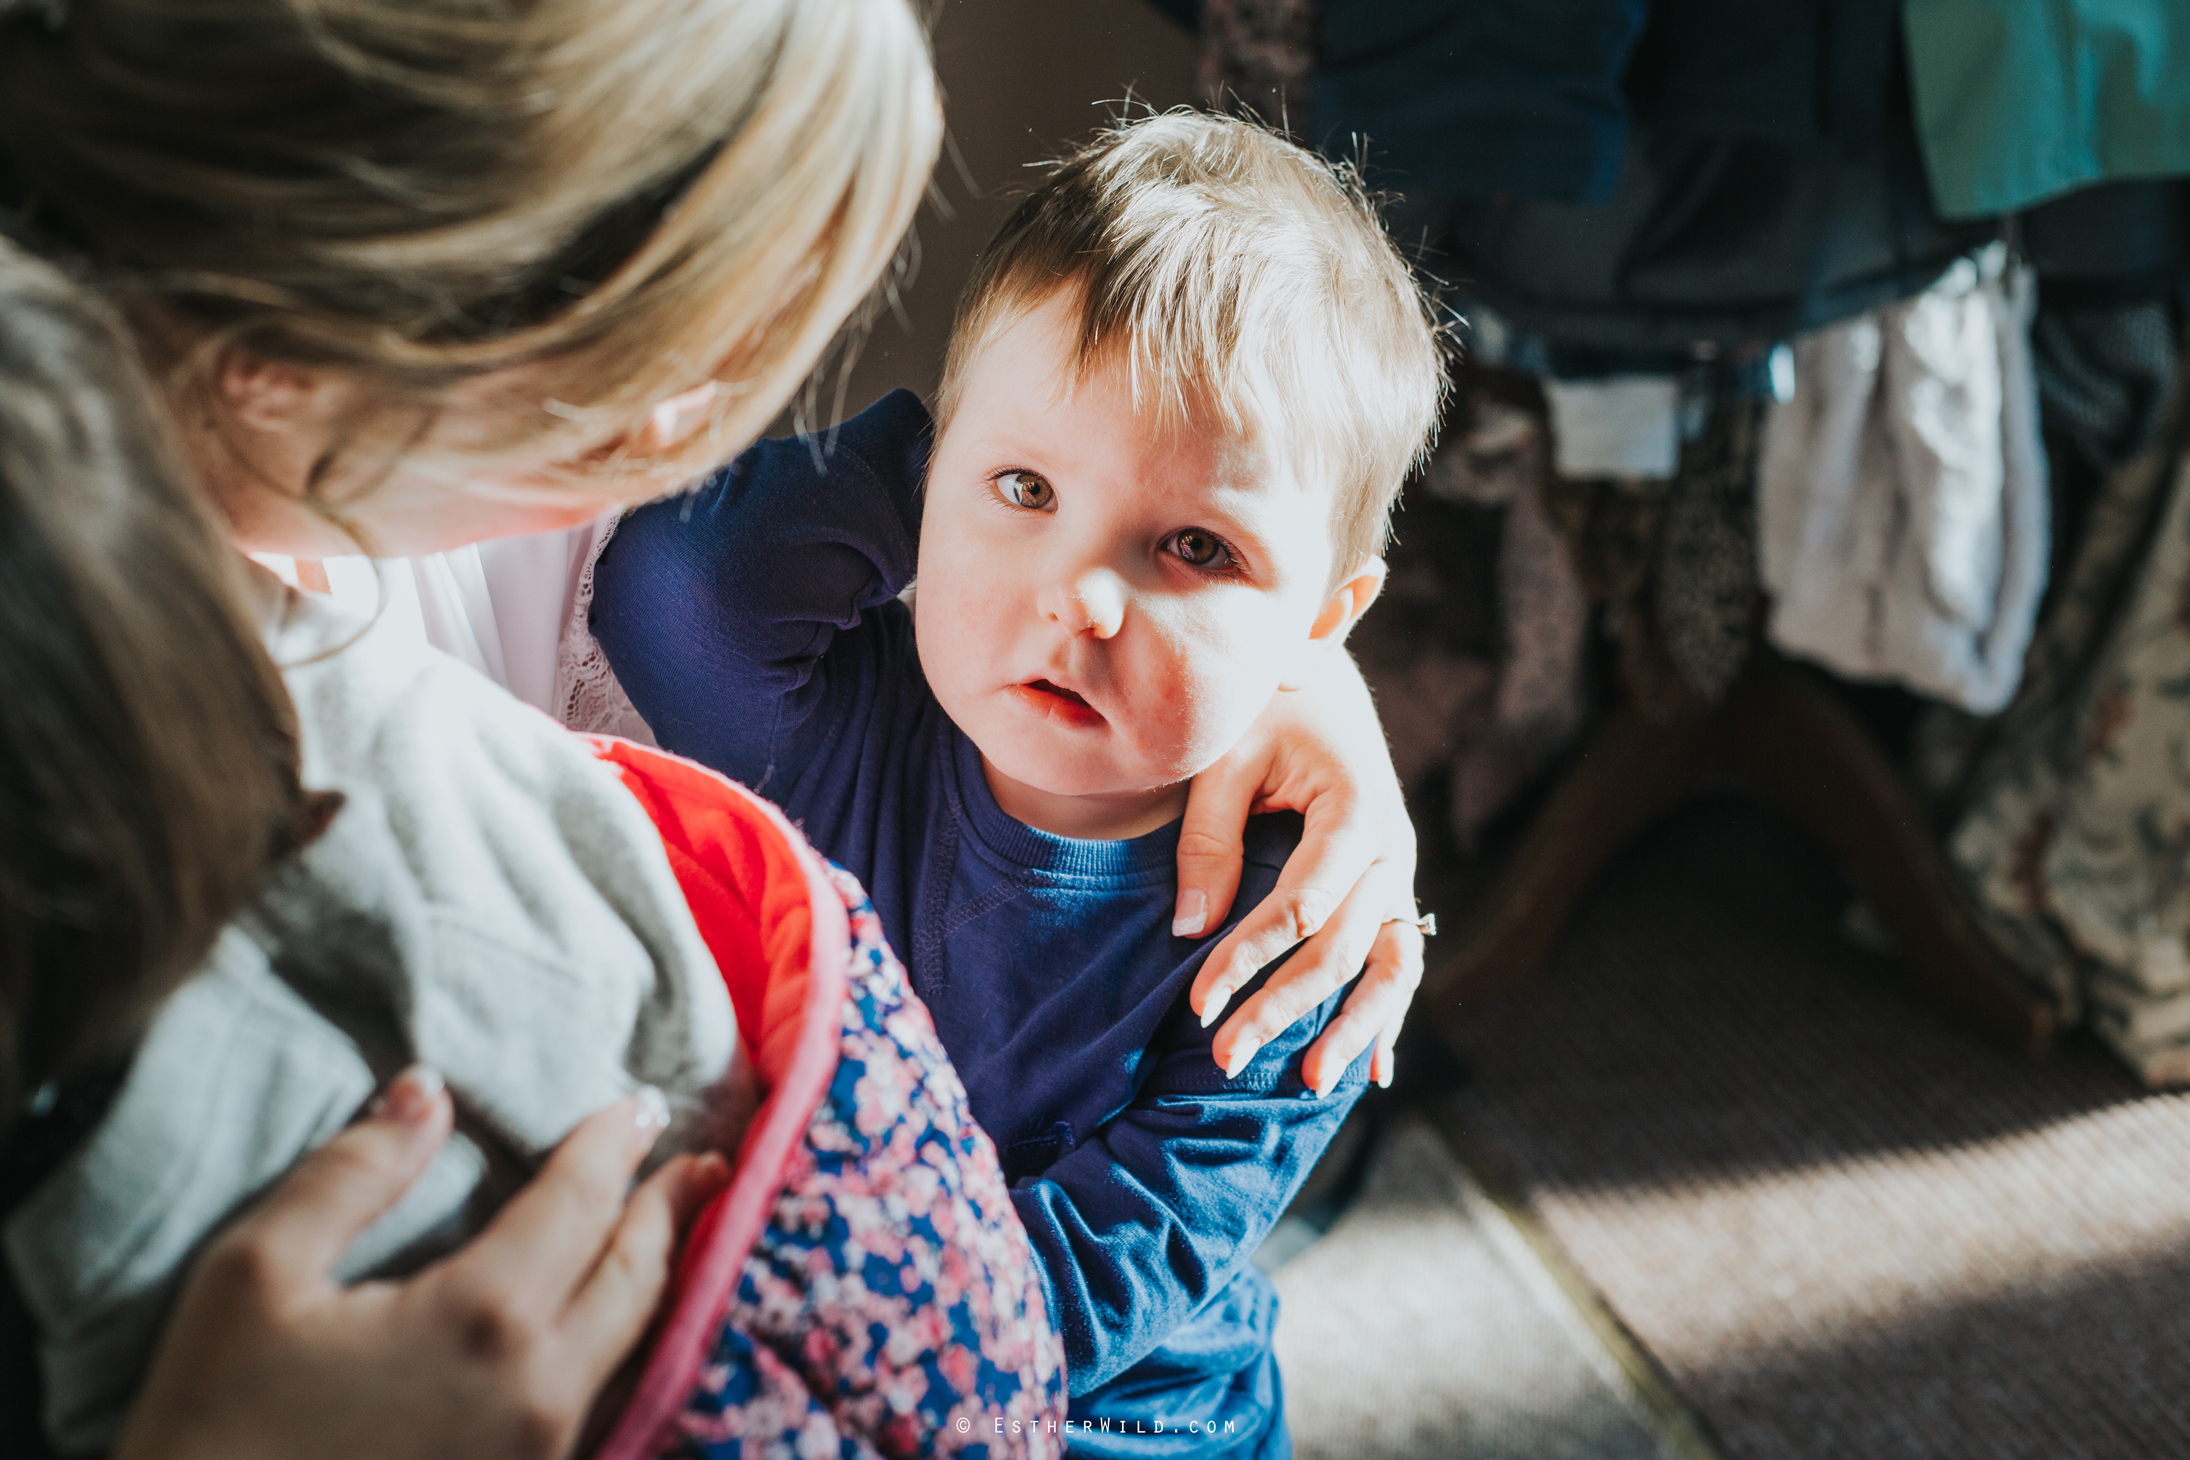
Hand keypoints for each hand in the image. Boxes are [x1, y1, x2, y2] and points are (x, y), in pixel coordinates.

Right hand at [113, 1067, 729, 1459]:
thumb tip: (425, 1091)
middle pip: (635, 1276)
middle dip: (672, 1209)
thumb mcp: (254, 1276)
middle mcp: (538, 1387)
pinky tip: (622, 1325)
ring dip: (660, 1275)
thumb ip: (352, 1174)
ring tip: (682, 1229)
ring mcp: (540, 1452)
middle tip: (704, 1162)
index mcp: (482, 1317)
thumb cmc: (212, 1424)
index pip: (579, 1203)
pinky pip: (605, 1401)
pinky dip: (629, 1343)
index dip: (614, 1146)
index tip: (644, 1102)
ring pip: (632, 1345)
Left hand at [1178, 651, 1423, 1095]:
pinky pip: (1399, 960)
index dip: (1249, 959)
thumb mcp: (1227, 759)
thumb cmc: (1265, 710)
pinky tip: (1374, 1074)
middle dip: (1284, 1007)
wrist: (1322, 677)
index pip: (1302, 906)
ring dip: (1354, 1028)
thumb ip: (1210, 839)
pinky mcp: (1394, 887)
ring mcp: (1402, 872)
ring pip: (1390, 966)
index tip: (1197, 1003)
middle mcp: (1393, 848)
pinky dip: (1388, 1016)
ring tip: (1309, 1082)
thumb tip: (1190, 930)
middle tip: (1225, 1060)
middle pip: (1342, 948)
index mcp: (1355, 810)